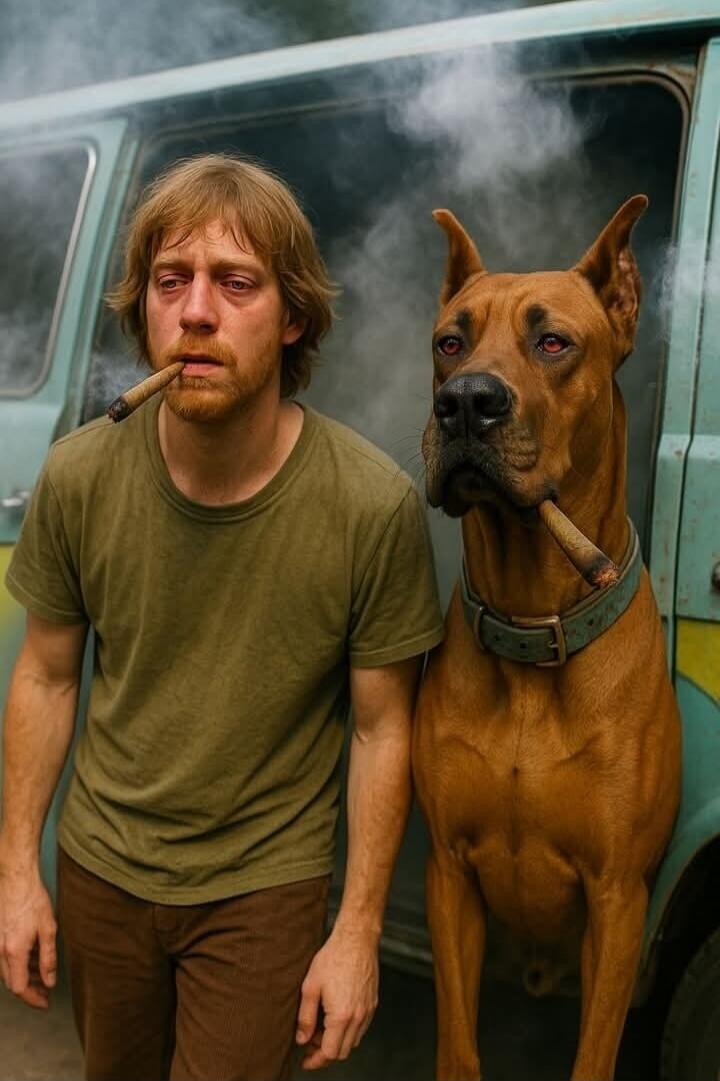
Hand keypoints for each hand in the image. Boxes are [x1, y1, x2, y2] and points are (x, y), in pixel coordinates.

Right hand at [0, 861, 56, 1008]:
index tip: (45, 1003)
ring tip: (43, 975)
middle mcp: (1, 951)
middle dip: (29, 990)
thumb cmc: (33, 900)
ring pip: (9, 970)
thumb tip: (50, 982)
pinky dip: (19, 963)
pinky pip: (7, 958)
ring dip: (25, 976)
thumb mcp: (48, 929)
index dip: (32, 999)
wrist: (16, 879)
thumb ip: (48, 958)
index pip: (19, 988)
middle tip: (46, 993)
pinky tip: (33, 958)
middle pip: (12, 982)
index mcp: (13, 952)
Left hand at [296, 924, 378, 1068]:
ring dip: (337, 1042)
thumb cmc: (333, 958)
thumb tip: (302, 1039)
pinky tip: (336, 1018)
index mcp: (342, 1015)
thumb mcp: (310, 986)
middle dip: (325, 1053)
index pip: (330, 1052)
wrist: (357, 939)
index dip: (316, 1061)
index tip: (305, 1060)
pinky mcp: (373, 1003)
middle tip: (310, 1042)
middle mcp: (358, 1017)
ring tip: (321, 1028)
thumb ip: (305, 1017)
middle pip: (342, 1051)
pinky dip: (348, 1031)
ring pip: (353, 1041)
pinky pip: (361, 1028)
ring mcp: (368, 1011)